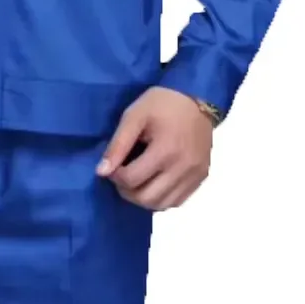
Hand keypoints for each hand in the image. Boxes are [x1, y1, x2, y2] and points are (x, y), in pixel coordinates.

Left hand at [97, 88, 213, 210]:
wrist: (198, 97)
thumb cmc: (162, 103)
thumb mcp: (134, 116)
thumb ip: (118, 145)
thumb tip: (102, 172)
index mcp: (166, 150)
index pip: (131, 180)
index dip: (115, 176)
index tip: (114, 165)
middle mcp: (183, 167)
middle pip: (147, 199)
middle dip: (127, 191)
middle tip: (124, 176)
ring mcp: (195, 175)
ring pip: (162, 205)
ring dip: (144, 198)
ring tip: (138, 180)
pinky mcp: (202, 177)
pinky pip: (177, 201)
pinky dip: (162, 198)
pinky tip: (155, 183)